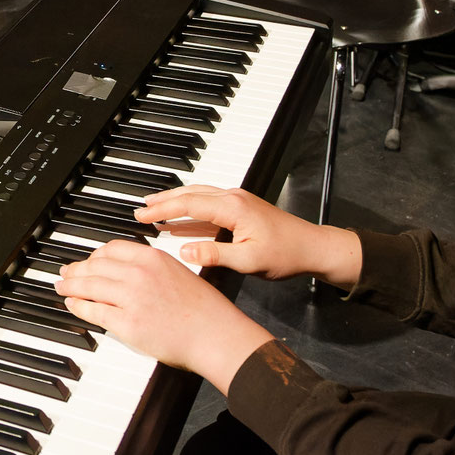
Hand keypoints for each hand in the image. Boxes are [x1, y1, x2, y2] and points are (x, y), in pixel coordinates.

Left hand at [55, 240, 273, 387]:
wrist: (215, 334)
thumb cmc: (204, 309)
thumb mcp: (177, 273)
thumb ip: (151, 269)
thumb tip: (127, 272)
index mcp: (152, 258)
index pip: (111, 249)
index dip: (94, 255)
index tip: (88, 260)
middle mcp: (139, 273)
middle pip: (96, 265)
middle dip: (77, 269)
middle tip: (66, 273)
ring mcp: (131, 298)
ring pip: (90, 286)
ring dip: (71, 285)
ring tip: (62, 287)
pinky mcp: (127, 323)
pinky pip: (94, 310)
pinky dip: (79, 306)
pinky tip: (73, 305)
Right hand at [136, 184, 362, 284]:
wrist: (314, 248)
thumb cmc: (286, 255)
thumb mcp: (249, 261)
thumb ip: (214, 255)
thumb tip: (183, 251)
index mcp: (234, 208)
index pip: (190, 203)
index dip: (164, 209)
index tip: (143, 216)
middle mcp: (234, 198)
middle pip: (191, 193)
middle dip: (163, 201)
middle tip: (140, 210)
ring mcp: (238, 200)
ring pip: (199, 194)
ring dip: (175, 200)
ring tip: (154, 208)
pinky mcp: (242, 207)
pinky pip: (209, 202)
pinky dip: (190, 206)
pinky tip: (181, 218)